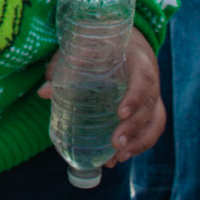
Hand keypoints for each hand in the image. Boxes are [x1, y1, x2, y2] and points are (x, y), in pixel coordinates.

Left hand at [38, 26, 163, 165]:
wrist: (124, 40)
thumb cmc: (101, 43)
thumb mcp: (81, 46)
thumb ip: (64, 66)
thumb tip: (44, 93)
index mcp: (137, 59)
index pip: (143, 78)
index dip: (135, 97)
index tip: (120, 114)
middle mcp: (151, 78)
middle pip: (150, 106)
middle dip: (134, 128)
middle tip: (115, 144)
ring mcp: (152, 95)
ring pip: (155, 121)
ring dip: (139, 142)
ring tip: (117, 158)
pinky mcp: (150, 108)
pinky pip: (152, 128)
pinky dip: (139, 144)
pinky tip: (120, 157)